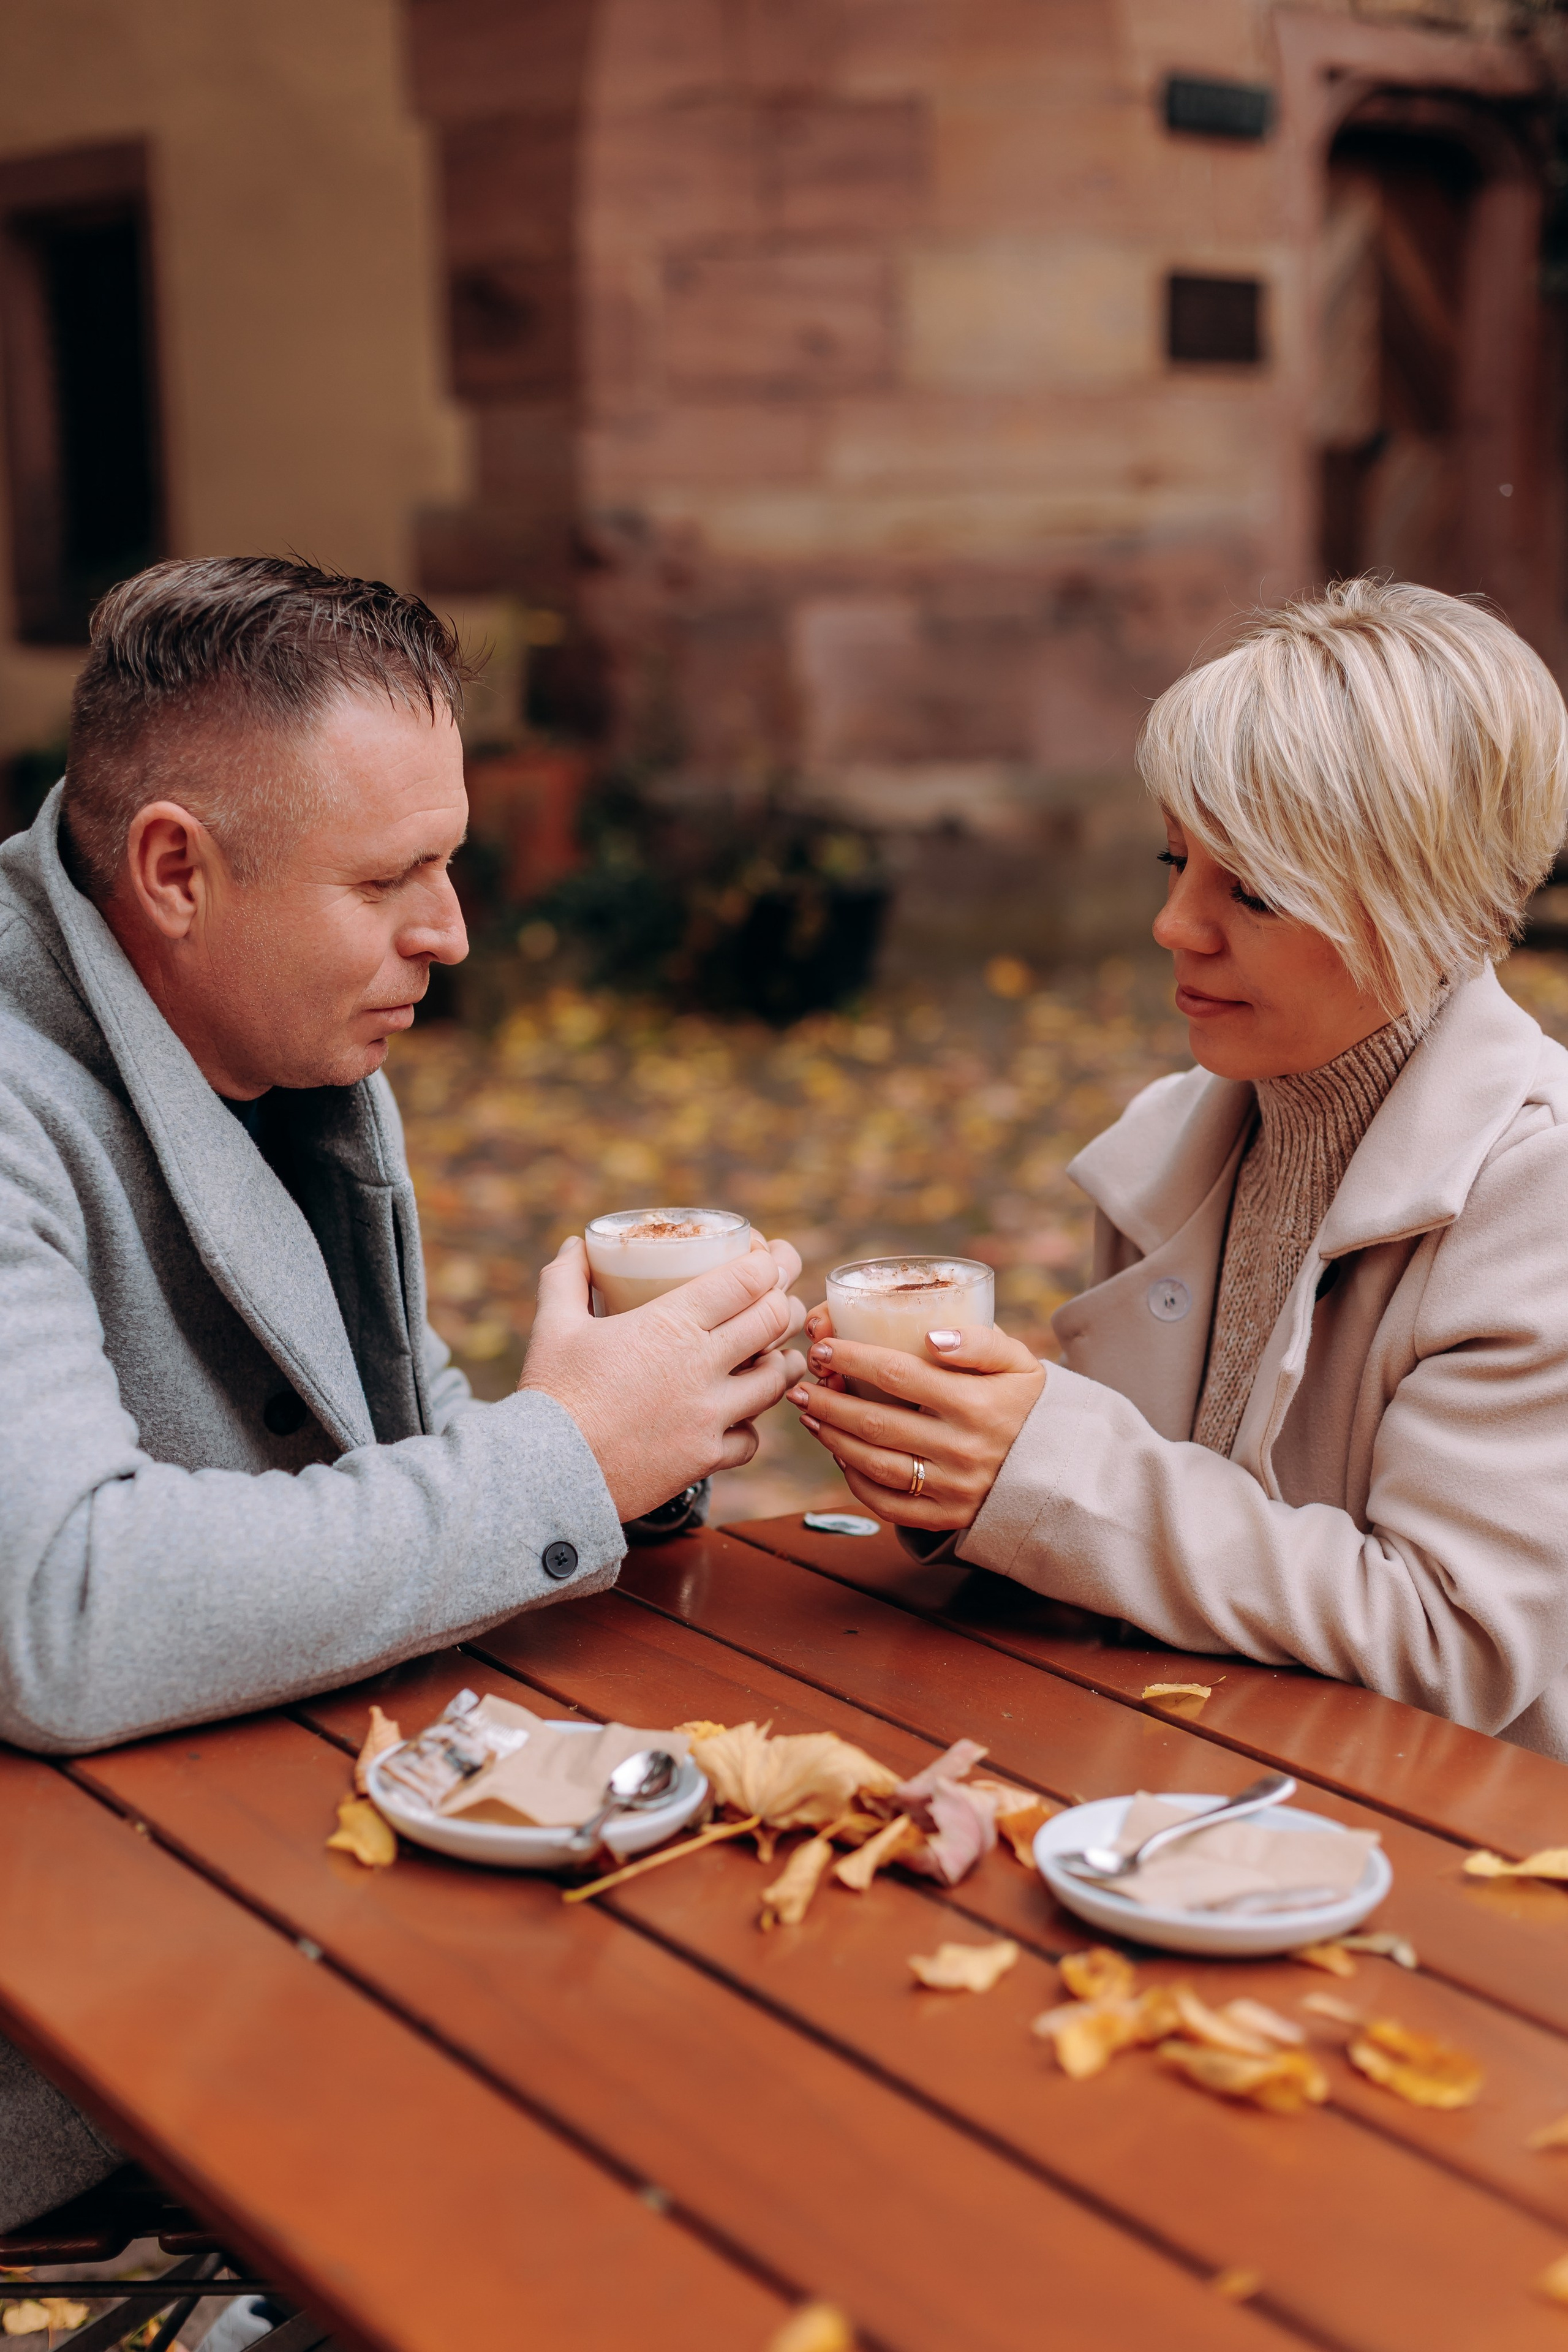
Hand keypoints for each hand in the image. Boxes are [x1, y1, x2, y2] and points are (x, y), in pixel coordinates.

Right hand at [520, 1235, 805, 1519]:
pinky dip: (749, 1425)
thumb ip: (566, 1279)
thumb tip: (574, 1245)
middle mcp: (701, 1366)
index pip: (747, 1280)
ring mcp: (709, 1415)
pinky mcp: (706, 1458)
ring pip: (776, 1380)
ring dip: (782, 1363)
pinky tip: (740, 1417)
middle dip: (785, 1303)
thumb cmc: (551, 1395)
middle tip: (783, 1298)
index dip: (770, 1263)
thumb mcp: (554, 1327)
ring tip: (780, 1355)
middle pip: (773, 1321)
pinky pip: (751, 1438)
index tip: (772, 1258)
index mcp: (670, 1324)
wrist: (547, 1474)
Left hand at [788, 1307, 1044, 1529]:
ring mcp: (952, 1487)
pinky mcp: (947, 1516)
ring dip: (833, 1438)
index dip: (851, 1359)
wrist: (1062, 1469)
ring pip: (875, 1464)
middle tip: (800, 1385)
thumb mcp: (1019, 1362)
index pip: (897, 1373)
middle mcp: (961, 1448)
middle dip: (828, 1401)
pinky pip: (889, 1504)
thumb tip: (930, 1336)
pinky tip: (840, 1455)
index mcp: (976, 1403)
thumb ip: (980, 1340)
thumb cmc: (1029, 1404)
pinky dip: (856, 1480)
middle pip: (875, 1422)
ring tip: (810, 1416)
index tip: (822, 1348)